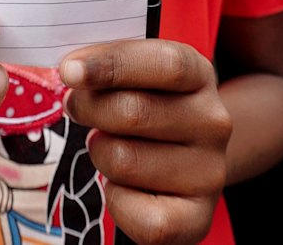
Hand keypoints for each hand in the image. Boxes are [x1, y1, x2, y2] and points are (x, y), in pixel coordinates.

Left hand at [59, 39, 231, 244]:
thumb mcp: (138, 72)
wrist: (189, 156)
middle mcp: (213, 121)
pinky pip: (137, 213)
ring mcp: (210, 172)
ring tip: (109, 145)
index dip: (113, 64)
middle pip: (134, 112)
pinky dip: (115, 199)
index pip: (166, 64)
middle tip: (75, 106)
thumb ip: (109, 64)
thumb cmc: (149, 102)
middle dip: (88, 108)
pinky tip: (123, 184)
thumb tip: (71, 70)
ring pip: (124, 161)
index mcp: (199, 74)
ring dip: (100, 152)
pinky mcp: (197, 218)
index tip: (69, 70)